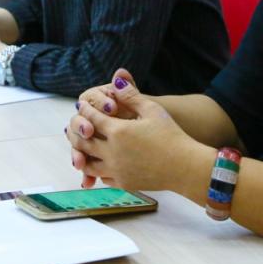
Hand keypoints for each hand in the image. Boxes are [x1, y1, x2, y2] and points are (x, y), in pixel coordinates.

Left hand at [67, 70, 199, 190]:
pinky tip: (102, 164)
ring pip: (89, 164)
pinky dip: (98, 170)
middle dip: (78, 132)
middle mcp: (112, 152)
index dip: (86, 110)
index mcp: (118, 131)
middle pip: (84, 142)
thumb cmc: (171, 135)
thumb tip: (116, 79)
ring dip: (84, 154)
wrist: (184, 167)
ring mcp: (116, 170)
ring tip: (84, 148)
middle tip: (78, 125)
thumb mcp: (152, 110)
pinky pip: (103, 177)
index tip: (82, 105)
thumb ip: (131, 95)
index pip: (92, 118)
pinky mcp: (123, 183)